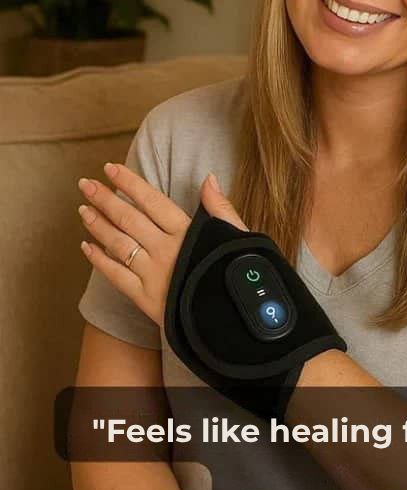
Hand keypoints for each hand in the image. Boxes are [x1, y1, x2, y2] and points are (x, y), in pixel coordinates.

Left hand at [77, 163, 247, 326]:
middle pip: (129, 219)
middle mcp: (166, 250)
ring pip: (118, 244)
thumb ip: (220, 208)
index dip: (130, 184)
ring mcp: (153, 274)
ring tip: (83, 210)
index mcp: (187, 233)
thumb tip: (209, 179)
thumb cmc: (240, 275)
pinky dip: (98, 261)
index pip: (152, 201)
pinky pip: (115, 276)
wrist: (236, 320)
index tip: (111, 169)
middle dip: (105, 199)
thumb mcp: (238, 237)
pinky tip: (86, 247)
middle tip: (85, 184)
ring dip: (98, 226)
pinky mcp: (146, 298)